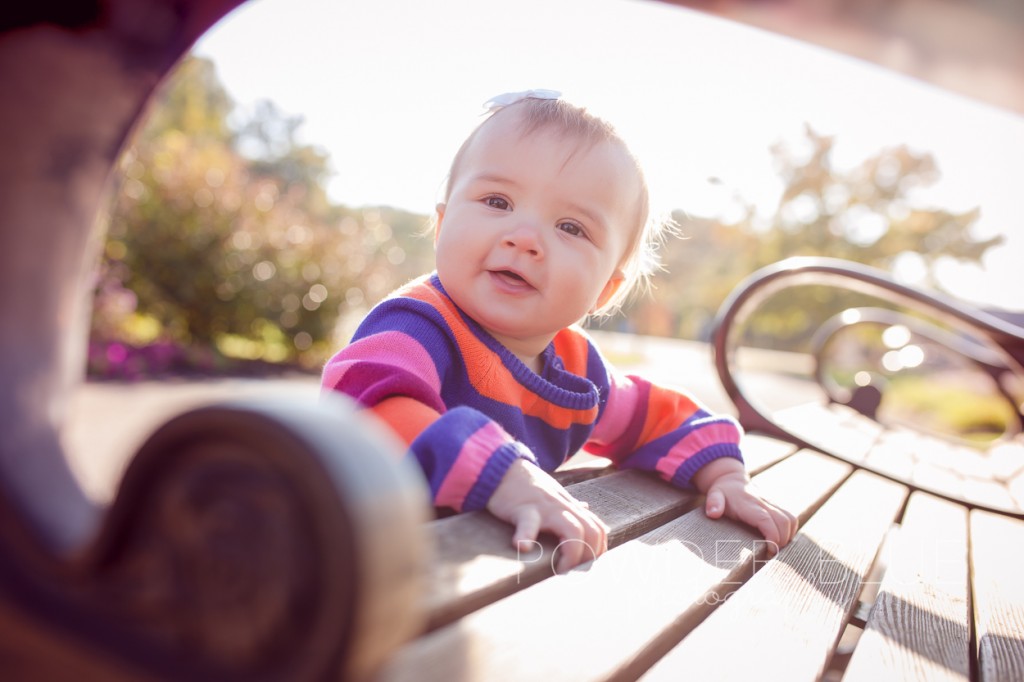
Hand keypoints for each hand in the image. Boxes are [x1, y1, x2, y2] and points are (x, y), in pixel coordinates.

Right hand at [487, 458, 608, 572]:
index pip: (598, 529)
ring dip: (571, 554)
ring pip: (573, 529)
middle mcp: (563, 507)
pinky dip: (526, 537)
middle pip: (592, 532)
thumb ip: (571, 503)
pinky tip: (523, 548)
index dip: (598, 550)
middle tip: (571, 572)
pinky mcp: (523, 509)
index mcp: (570, 506)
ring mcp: (545, 508)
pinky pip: (528, 524)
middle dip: (588, 557)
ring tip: (558, 569)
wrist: (503, 468)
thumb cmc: (528, 486)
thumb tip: (587, 508)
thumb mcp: (555, 494)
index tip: (584, 566)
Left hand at [693, 458, 797, 552]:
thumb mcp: (714, 495)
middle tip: (772, 554)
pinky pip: (792, 518)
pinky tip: (781, 540)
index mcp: (749, 504)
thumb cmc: (723, 492)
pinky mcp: (778, 506)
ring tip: (777, 548)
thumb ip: (713, 503)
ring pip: (791, 519)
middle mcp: (764, 503)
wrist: (732, 479)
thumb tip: (713, 513)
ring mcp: (773, 504)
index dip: (773, 536)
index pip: (766, 520)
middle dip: (782, 540)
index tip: (771, 550)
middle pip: (783, 521)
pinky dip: (791, 531)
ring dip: (789, 536)